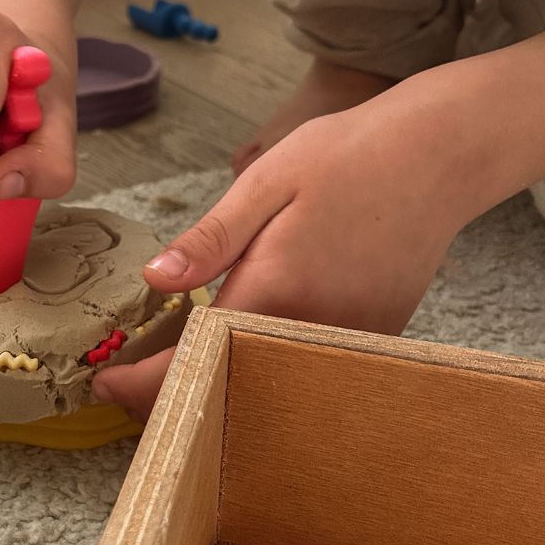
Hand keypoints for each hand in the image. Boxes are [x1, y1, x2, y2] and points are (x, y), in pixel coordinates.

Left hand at [93, 94, 469, 418]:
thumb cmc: (346, 158)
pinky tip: (239, 340)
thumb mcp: (263, 184)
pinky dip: (262, 363)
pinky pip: (301, 364)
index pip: (194, 362)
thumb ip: (209, 240)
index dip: (142, 384)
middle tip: (128, 375)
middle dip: (171, 389)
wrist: (440, 155)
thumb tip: (154, 281)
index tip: (104, 384)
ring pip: (266, 380)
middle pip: (227, 384)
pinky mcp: (372, 336)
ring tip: (171, 361)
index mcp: (273, 292)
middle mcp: (311, 330)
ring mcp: (347, 340)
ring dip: (216, 378)